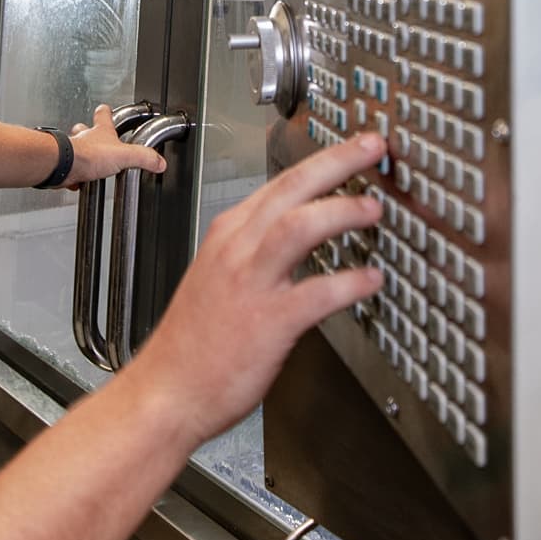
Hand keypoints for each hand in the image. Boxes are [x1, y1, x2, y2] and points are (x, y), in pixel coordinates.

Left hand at [63, 104, 166, 186]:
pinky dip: (75, 175)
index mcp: (100, 132)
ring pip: (77, 148)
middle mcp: (85, 139)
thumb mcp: (124, 156)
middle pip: (85, 129)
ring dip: (82, 153)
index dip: (106, 112)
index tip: (106, 109)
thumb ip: (143, 157)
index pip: (104, 114)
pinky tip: (80, 182)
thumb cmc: (88, 156)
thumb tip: (159, 161)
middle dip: (90, 131)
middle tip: (96, 137)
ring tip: (90, 162)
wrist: (63, 167)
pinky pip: (71, 170)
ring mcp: (74, 152)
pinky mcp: (66, 167)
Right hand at [121, 133, 385, 445]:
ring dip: (340, 211)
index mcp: (228, 236)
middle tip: (373, 147)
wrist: (166, 392)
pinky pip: (316, 293)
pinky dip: (349, 283)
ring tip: (374, 208)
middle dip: (337, 161)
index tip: (352, 150)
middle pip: (291, 188)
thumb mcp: (220, 278)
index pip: (280, 183)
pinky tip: (370, 280)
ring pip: (298, 226)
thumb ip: (258, 254)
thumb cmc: (194, 345)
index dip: (322, 161)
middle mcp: (237, 250)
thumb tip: (304, 238)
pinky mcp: (266, 322)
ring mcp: (250, 284)